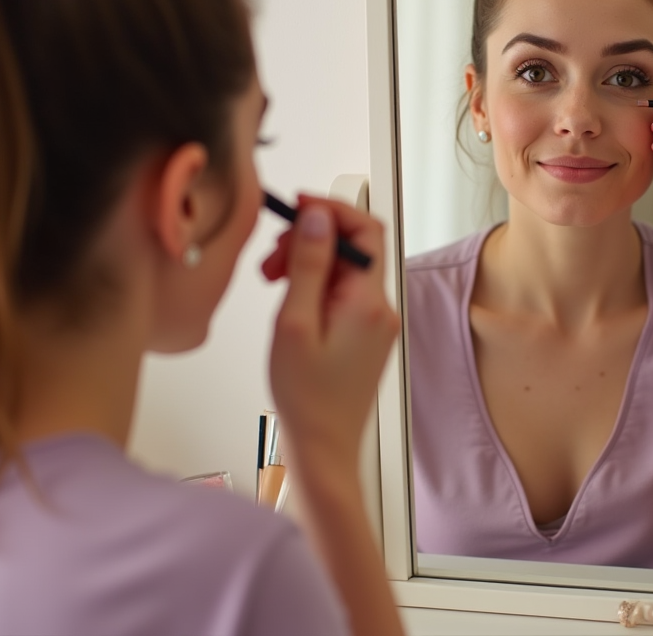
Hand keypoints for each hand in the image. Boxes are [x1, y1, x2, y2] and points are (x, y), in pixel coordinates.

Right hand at [261, 195, 398, 471]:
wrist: (323, 445)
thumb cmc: (306, 397)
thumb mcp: (296, 322)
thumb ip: (309, 265)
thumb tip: (318, 217)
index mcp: (368, 302)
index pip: (365, 230)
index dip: (330, 209)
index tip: (296, 207)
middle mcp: (380, 307)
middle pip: (352, 247)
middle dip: (310, 240)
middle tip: (272, 259)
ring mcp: (376, 321)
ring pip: (344, 268)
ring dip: (309, 262)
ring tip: (273, 280)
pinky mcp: (366, 332)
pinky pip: (343, 291)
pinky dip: (316, 284)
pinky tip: (290, 300)